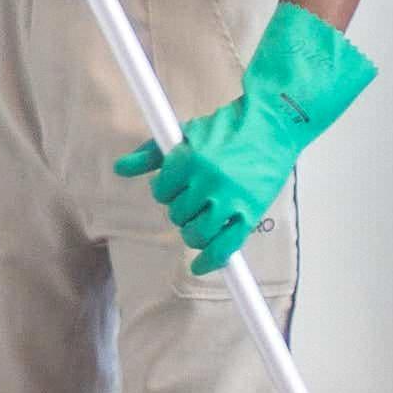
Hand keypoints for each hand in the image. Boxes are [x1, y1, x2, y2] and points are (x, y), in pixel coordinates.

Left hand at [113, 2, 375, 273]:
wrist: (272, 126)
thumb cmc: (226, 129)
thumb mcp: (185, 134)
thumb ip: (151, 154)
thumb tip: (119, 168)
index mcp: (190, 159)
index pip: (161, 191)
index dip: (165, 190)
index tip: (176, 186)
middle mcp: (209, 180)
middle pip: (177, 214)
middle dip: (181, 209)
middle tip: (193, 199)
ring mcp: (231, 199)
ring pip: (196, 233)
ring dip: (192, 232)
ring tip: (198, 221)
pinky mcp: (250, 213)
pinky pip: (225, 247)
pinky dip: (211, 261)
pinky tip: (201, 266)